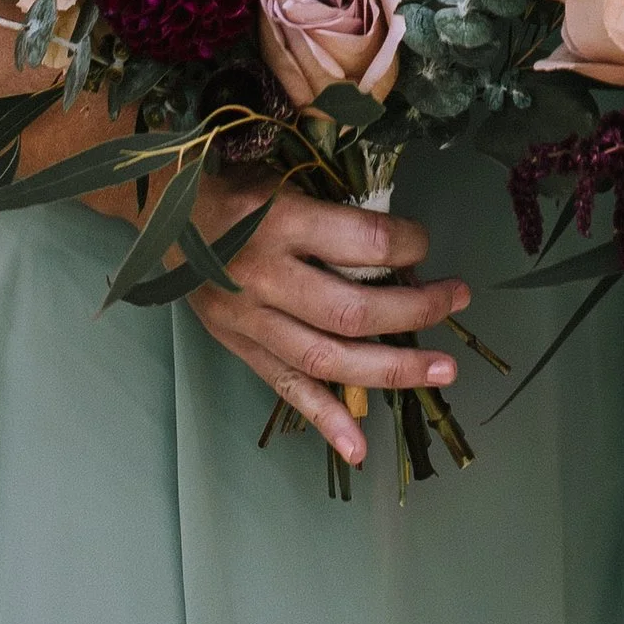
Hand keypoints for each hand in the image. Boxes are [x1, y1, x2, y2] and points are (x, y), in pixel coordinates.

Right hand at [186, 176, 468, 465]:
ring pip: (328, 359)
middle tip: (458, 299)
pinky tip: (359, 448)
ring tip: (442, 371)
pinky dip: (325, 421)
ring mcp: (249, 321)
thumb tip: (402, 239)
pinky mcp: (239, 347)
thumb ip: (336, 206)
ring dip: (392, 369)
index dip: (407, 243)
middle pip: (352, 311)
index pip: (362, 242)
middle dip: (416, 310)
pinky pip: (286, 389)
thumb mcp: (285, 175)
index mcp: (280, 221)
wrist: (164, 213)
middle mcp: (264, 277)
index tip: (424, 243)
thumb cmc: (237, 185)